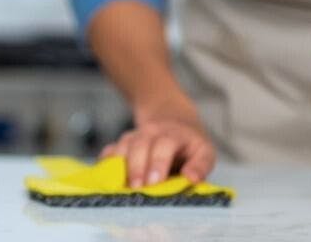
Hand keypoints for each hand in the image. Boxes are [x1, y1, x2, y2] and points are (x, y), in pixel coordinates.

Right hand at [99, 98, 215, 187]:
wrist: (174, 121)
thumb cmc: (189, 146)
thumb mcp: (203, 152)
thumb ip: (200, 166)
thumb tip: (191, 178)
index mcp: (176, 135)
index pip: (166, 144)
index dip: (159, 162)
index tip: (155, 182)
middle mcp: (155, 132)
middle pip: (142, 144)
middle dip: (138, 167)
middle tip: (137, 188)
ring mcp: (137, 135)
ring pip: (125, 146)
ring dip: (122, 166)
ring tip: (122, 187)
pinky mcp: (124, 142)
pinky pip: (111, 150)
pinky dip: (107, 163)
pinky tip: (107, 176)